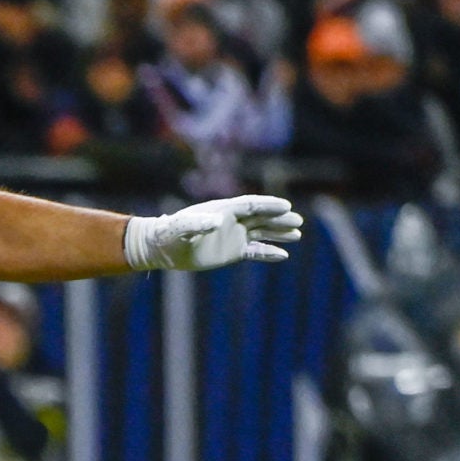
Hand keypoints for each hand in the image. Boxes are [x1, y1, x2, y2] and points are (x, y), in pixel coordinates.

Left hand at [123, 196, 302, 270]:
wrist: (161, 247)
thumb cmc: (168, 234)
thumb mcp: (180, 228)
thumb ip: (196, 223)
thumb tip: (216, 221)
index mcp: (223, 210)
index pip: (250, 205)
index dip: (268, 205)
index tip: (285, 206)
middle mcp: (232, 220)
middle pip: (261, 217)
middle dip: (279, 218)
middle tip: (298, 220)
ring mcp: (234, 235)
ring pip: (262, 232)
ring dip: (279, 233)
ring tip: (297, 234)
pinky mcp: (232, 251)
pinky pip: (255, 251)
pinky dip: (268, 253)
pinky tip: (282, 255)